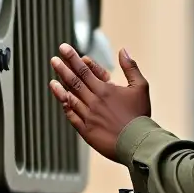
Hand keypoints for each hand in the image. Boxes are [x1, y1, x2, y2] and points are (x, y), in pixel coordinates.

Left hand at [49, 44, 150, 159]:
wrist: (139, 143)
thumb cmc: (140, 115)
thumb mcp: (140, 87)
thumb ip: (130, 68)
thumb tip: (123, 51)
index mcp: (106, 89)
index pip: (86, 70)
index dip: (74, 59)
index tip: (65, 49)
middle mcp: (95, 101)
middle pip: (75, 81)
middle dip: (63, 68)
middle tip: (54, 59)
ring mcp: (89, 116)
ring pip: (71, 97)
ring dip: (60, 86)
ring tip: (53, 78)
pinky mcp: (86, 130)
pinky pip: (72, 115)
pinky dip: (65, 106)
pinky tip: (61, 98)